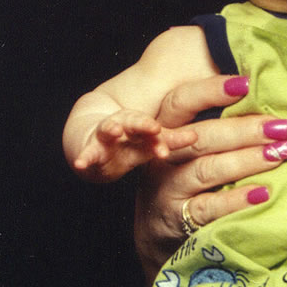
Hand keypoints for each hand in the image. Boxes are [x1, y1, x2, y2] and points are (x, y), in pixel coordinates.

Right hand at [74, 109, 196, 181]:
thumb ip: (175, 139)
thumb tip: (204, 124)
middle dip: (144, 126)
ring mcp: (106, 139)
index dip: (176, 138)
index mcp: (146, 133)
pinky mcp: (88, 150)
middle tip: (154, 127)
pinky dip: (84, 158)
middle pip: (136, 125)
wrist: (91, 133)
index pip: (164, 134)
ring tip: (114, 129)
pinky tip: (82, 162)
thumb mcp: (152, 142)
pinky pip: (87, 154)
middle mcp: (126, 133)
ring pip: (110, 131)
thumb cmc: (130, 141)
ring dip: (113, 129)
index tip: (192, 139)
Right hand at [133, 74, 286, 281]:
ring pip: (205, 169)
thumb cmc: (185, 176)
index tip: (245, 83)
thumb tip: (260, 93)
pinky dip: (236, 199)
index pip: (180, 102)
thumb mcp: (190, 148)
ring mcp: (167, 189)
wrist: (157, 232)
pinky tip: (262, 193)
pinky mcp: (177, 219)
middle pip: (200, 136)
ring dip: (246, 160)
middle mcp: (162, 157)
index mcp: (166, 130)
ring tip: (279, 154)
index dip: (210, 90)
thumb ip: (215, 123)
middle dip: (243, 130)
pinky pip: (208, 207)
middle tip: (280, 127)